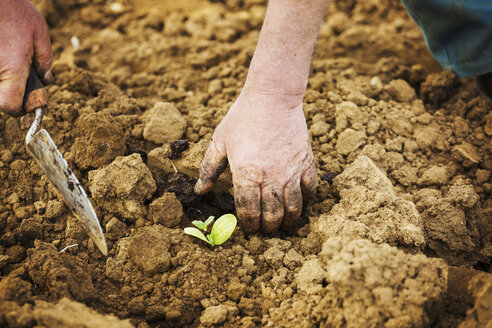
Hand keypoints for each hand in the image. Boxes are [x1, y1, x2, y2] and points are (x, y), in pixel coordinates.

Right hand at [0, 0, 52, 116]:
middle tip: (20, 76)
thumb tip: (46, 80)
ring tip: (8, 55)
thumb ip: (45, 59)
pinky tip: (3, 52)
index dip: (19, 108)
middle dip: (12, 91)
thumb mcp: (39, 32)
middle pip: (1, 97)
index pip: (10, 105)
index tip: (26, 102)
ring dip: (4, 78)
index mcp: (12, 68)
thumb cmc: (13, 10)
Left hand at [195, 90, 316, 232]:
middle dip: (268, 227)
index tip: (248, 228)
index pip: (248, 211)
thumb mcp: (219, 141)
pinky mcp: (306, 163)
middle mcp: (270, 177)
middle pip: (272, 215)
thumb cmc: (243, 117)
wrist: (272, 98)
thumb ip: (208, 168)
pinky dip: (306, 202)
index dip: (248, 224)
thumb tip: (200, 190)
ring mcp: (291, 172)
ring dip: (287, 220)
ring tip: (282, 224)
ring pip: (293, 208)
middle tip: (265, 229)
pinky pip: (310, 190)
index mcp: (246, 174)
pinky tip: (299, 204)